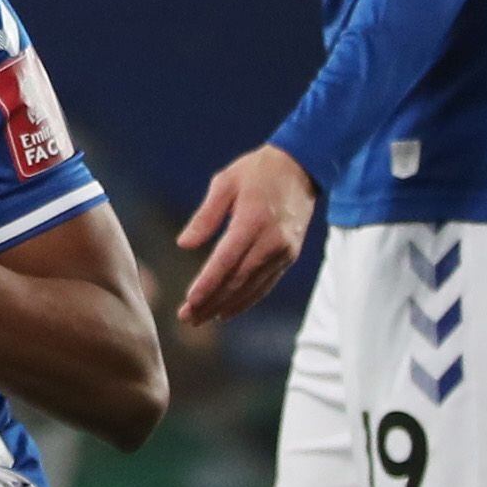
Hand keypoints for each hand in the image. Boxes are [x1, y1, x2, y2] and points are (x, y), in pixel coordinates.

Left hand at [177, 143, 316, 325]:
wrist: (301, 167)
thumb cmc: (257, 172)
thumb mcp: (225, 182)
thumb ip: (206, 215)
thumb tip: (184, 244)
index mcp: (253, 220)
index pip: (226, 261)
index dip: (208, 284)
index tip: (190, 301)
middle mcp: (271, 241)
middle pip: (237, 280)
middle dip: (211, 302)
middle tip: (186, 318)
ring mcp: (283, 251)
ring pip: (251, 287)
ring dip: (224, 307)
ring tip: (199, 319)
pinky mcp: (289, 256)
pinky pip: (265, 285)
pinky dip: (245, 301)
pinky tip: (226, 312)